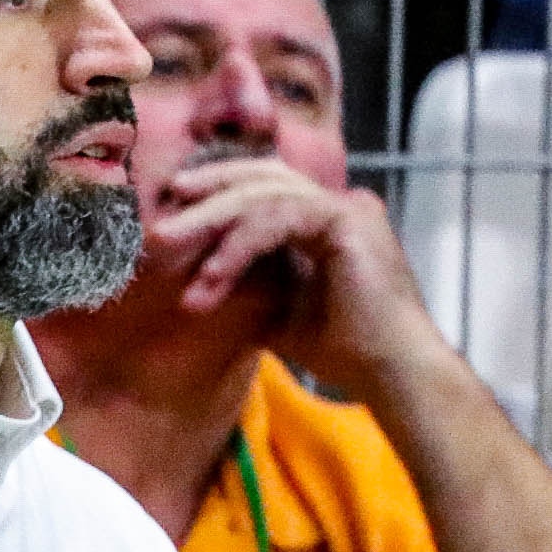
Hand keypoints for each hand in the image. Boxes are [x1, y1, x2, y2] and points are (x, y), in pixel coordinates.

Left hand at [133, 152, 454, 408]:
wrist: (389, 372)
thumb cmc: (341, 349)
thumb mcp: (278, 309)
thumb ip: (249, 282)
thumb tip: (198, 276)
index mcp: (328, 218)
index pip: (267, 187)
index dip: (219, 189)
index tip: (172, 205)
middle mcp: (341, 203)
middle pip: (262, 178)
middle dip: (207, 190)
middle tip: (162, 208)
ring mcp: (347, 208)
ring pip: (263, 195)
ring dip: (210, 221)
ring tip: (168, 244)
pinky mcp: (347, 221)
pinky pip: (278, 219)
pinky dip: (238, 245)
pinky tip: (211, 274)